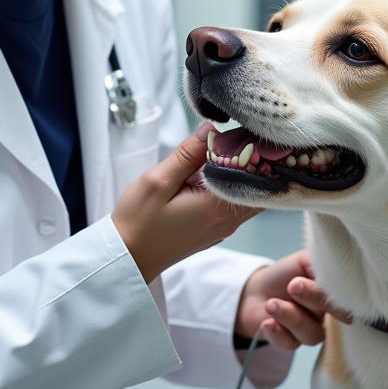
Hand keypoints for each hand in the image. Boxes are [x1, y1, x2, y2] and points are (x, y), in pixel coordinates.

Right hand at [112, 123, 262, 284]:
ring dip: (240, 174)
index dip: (250, 150)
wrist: (128, 258)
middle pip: (259, 185)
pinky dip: (231, 187)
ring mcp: (223, 227)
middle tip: (229, 140)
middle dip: (251, 160)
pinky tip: (211, 174)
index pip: (254, 174)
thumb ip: (187, 154)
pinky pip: (235, 204)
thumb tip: (211, 130)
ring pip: (248, 194)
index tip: (235, 133)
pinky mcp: (215, 229)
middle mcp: (228, 220)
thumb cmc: (138, 222)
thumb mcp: (157, 181)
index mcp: (217, 207)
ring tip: (219, 155)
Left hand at [234, 249, 353, 351]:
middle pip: (329, 314)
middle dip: (312, 297)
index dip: (339, 296)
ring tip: (271, 304)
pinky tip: (267, 323)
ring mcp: (310, 330)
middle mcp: (325, 315)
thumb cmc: (286, 273)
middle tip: (294, 286)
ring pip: (311, 335)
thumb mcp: (305, 260)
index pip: (345, 298)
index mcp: (332, 294)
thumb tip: (339, 269)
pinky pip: (290, 344)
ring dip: (289, 317)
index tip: (328, 287)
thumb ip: (323, 263)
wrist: (256, 289)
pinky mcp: (291, 343)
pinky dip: (277, 333)